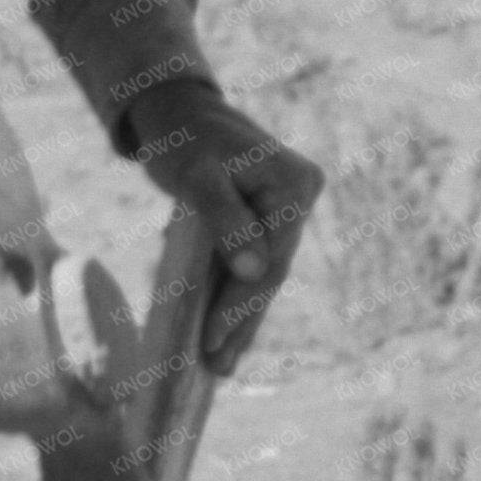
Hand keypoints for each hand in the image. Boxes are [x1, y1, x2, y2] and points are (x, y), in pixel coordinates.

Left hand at [125, 82, 320, 374]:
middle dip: (242, 321)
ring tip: (221, 364)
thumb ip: (227, 222)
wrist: (180, 113)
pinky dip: (236, 298)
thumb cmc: (185, 139)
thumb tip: (254, 274)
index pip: (270, 259)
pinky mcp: (269, 221)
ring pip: (264, 275)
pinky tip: (225, 335)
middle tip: (218, 367)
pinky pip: (254, 266)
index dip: (241, 304)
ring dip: (241, 319)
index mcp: (293, 186)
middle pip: (271, 273)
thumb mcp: (198, 177)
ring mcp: (288, 211)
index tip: (213, 339)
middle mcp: (300, 199)